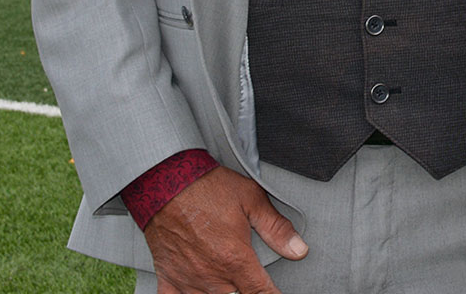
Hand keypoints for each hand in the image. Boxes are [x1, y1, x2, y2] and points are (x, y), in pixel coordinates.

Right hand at [144, 165, 306, 293]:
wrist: (165, 183)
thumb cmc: (207, 188)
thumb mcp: (252, 200)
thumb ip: (276, 228)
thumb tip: (299, 250)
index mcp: (234, 259)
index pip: (260, 292)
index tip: (276, 293)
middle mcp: (211, 275)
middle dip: (246, 292)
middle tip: (249, 281)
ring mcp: (187, 279)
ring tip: (228, 282)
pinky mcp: (167, 276)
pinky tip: (195, 291)